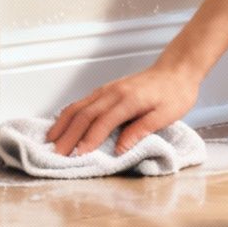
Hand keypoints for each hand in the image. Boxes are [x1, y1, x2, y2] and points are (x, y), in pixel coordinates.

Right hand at [44, 62, 200, 156]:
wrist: (176, 70)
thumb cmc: (174, 93)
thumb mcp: (166, 115)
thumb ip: (141, 130)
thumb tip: (120, 148)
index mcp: (128, 100)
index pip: (103, 122)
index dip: (89, 140)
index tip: (78, 156)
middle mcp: (113, 92)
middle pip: (84, 114)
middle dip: (68, 135)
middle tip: (57, 154)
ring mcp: (107, 89)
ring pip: (79, 106)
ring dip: (63, 123)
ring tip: (51, 139)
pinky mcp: (106, 90)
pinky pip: (82, 102)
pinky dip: (69, 113)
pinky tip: (63, 123)